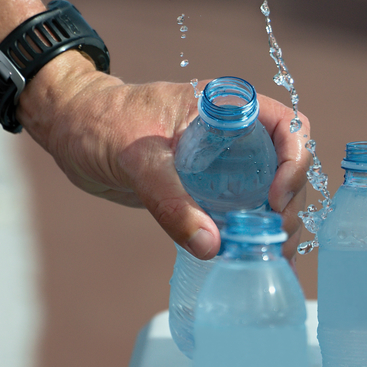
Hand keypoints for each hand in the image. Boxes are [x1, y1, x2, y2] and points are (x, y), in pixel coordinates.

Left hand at [18, 52, 310, 259]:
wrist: (72, 130)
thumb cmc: (102, 124)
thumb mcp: (139, 160)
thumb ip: (171, 201)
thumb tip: (211, 246)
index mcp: (224, 109)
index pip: (285, 125)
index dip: (294, 160)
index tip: (275, 198)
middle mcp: (230, 135)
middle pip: (283, 167)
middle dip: (288, 204)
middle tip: (274, 239)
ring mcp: (220, 163)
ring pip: (267, 191)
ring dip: (274, 224)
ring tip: (268, 255)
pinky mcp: (204, 189)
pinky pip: (239, 210)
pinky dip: (249, 233)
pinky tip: (251, 257)